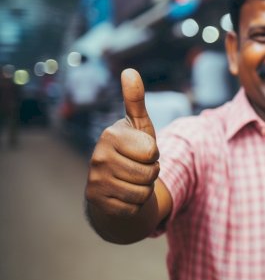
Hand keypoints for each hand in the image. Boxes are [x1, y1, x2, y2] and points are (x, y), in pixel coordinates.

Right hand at [85, 69, 159, 217]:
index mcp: (110, 135)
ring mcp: (94, 180)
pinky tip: (124, 195)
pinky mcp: (96, 201)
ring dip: (145, 189)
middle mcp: (98, 156)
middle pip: (150, 174)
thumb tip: (129, 71)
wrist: (114, 181)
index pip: (152, 151)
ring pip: (143, 193)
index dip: (155, 154)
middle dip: (152, 173)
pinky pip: (133, 208)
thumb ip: (136, 100)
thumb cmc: (132, 149)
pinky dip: (135, 205)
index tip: (143, 151)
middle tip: (138, 167)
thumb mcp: (138, 125)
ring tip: (133, 180)